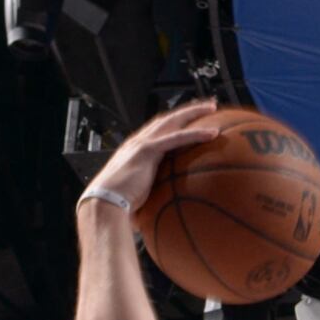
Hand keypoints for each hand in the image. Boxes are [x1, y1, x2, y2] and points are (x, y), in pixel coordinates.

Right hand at [76, 99, 227, 220]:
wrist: (105, 203)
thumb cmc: (119, 207)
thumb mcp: (140, 198)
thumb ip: (154, 198)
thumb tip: (167, 213)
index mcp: (136, 151)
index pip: (158, 131)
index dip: (174, 123)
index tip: (190, 120)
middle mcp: (138, 142)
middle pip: (167, 119)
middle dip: (187, 111)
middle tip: (207, 106)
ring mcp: (142, 143)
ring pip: (172, 121)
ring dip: (194, 112)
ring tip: (212, 107)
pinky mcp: (147, 150)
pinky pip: (177, 138)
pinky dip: (195, 134)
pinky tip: (214, 133)